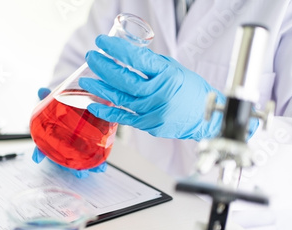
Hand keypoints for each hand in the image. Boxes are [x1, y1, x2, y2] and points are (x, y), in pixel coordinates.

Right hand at [31, 87, 107, 177]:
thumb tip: (41, 90)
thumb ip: (49, 97)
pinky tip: (102, 165)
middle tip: (79, 173)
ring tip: (97, 170)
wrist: (76, 105)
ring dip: (88, 168)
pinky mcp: (88, 147)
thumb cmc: (63, 108)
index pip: (42, 146)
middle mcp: (62, 146)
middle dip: (71, 168)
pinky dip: (98, 163)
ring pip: (79, 162)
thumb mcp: (56, 101)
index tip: (37, 158)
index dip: (38, 152)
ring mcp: (75, 148)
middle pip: (63, 160)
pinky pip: (92, 157)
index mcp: (52, 137)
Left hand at [79, 35, 258, 140]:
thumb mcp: (173, 69)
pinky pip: (122, 117)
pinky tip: (93, 104)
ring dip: (99, 88)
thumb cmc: (191, 91)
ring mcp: (152, 111)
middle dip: (103, 67)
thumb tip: (127, 56)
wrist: (204, 116)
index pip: (136, 58)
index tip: (102, 43)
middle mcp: (158, 93)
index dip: (115, 49)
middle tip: (91, 58)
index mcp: (166, 74)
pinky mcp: (147, 124)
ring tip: (86, 80)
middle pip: (123, 79)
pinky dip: (106, 111)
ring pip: (119, 98)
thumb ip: (151, 65)